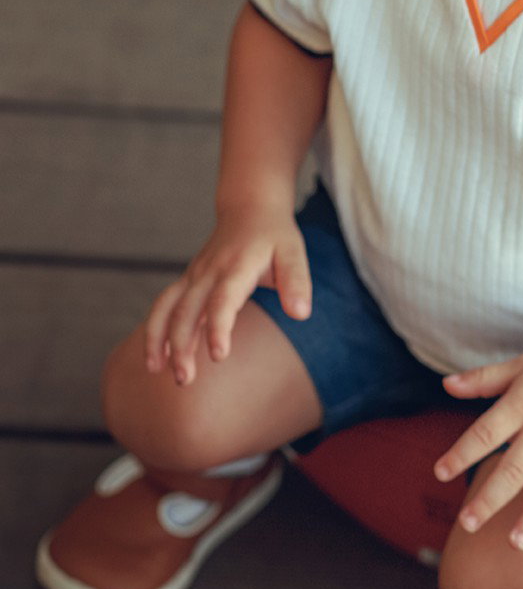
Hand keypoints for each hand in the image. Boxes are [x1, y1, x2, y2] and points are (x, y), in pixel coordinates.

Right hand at [144, 200, 311, 386]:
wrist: (249, 208)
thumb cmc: (275, 236)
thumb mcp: (294, 253)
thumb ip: (297, 283)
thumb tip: (301, 314)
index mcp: (237, 267)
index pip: (222, 300)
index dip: (218, 328)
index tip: (218, 356)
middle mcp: (209, 272)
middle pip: (187, 309)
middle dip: (181, 345)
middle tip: (184, 380)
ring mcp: (194, 275)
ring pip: (167, 306)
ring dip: (159, 338)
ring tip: (157, 371)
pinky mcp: (188, 281)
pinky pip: (164, 305)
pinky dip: (155, 330)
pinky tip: (155, 360)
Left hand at [434, 341, 522, 551]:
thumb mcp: (518, 366)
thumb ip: (482, 379)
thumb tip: (446, 384)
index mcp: (521, 407)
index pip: (485, 433)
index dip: (462, 453)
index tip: (440, 473)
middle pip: (514, 470)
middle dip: (490, 499)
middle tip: (467, 524)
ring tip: (517, 543)